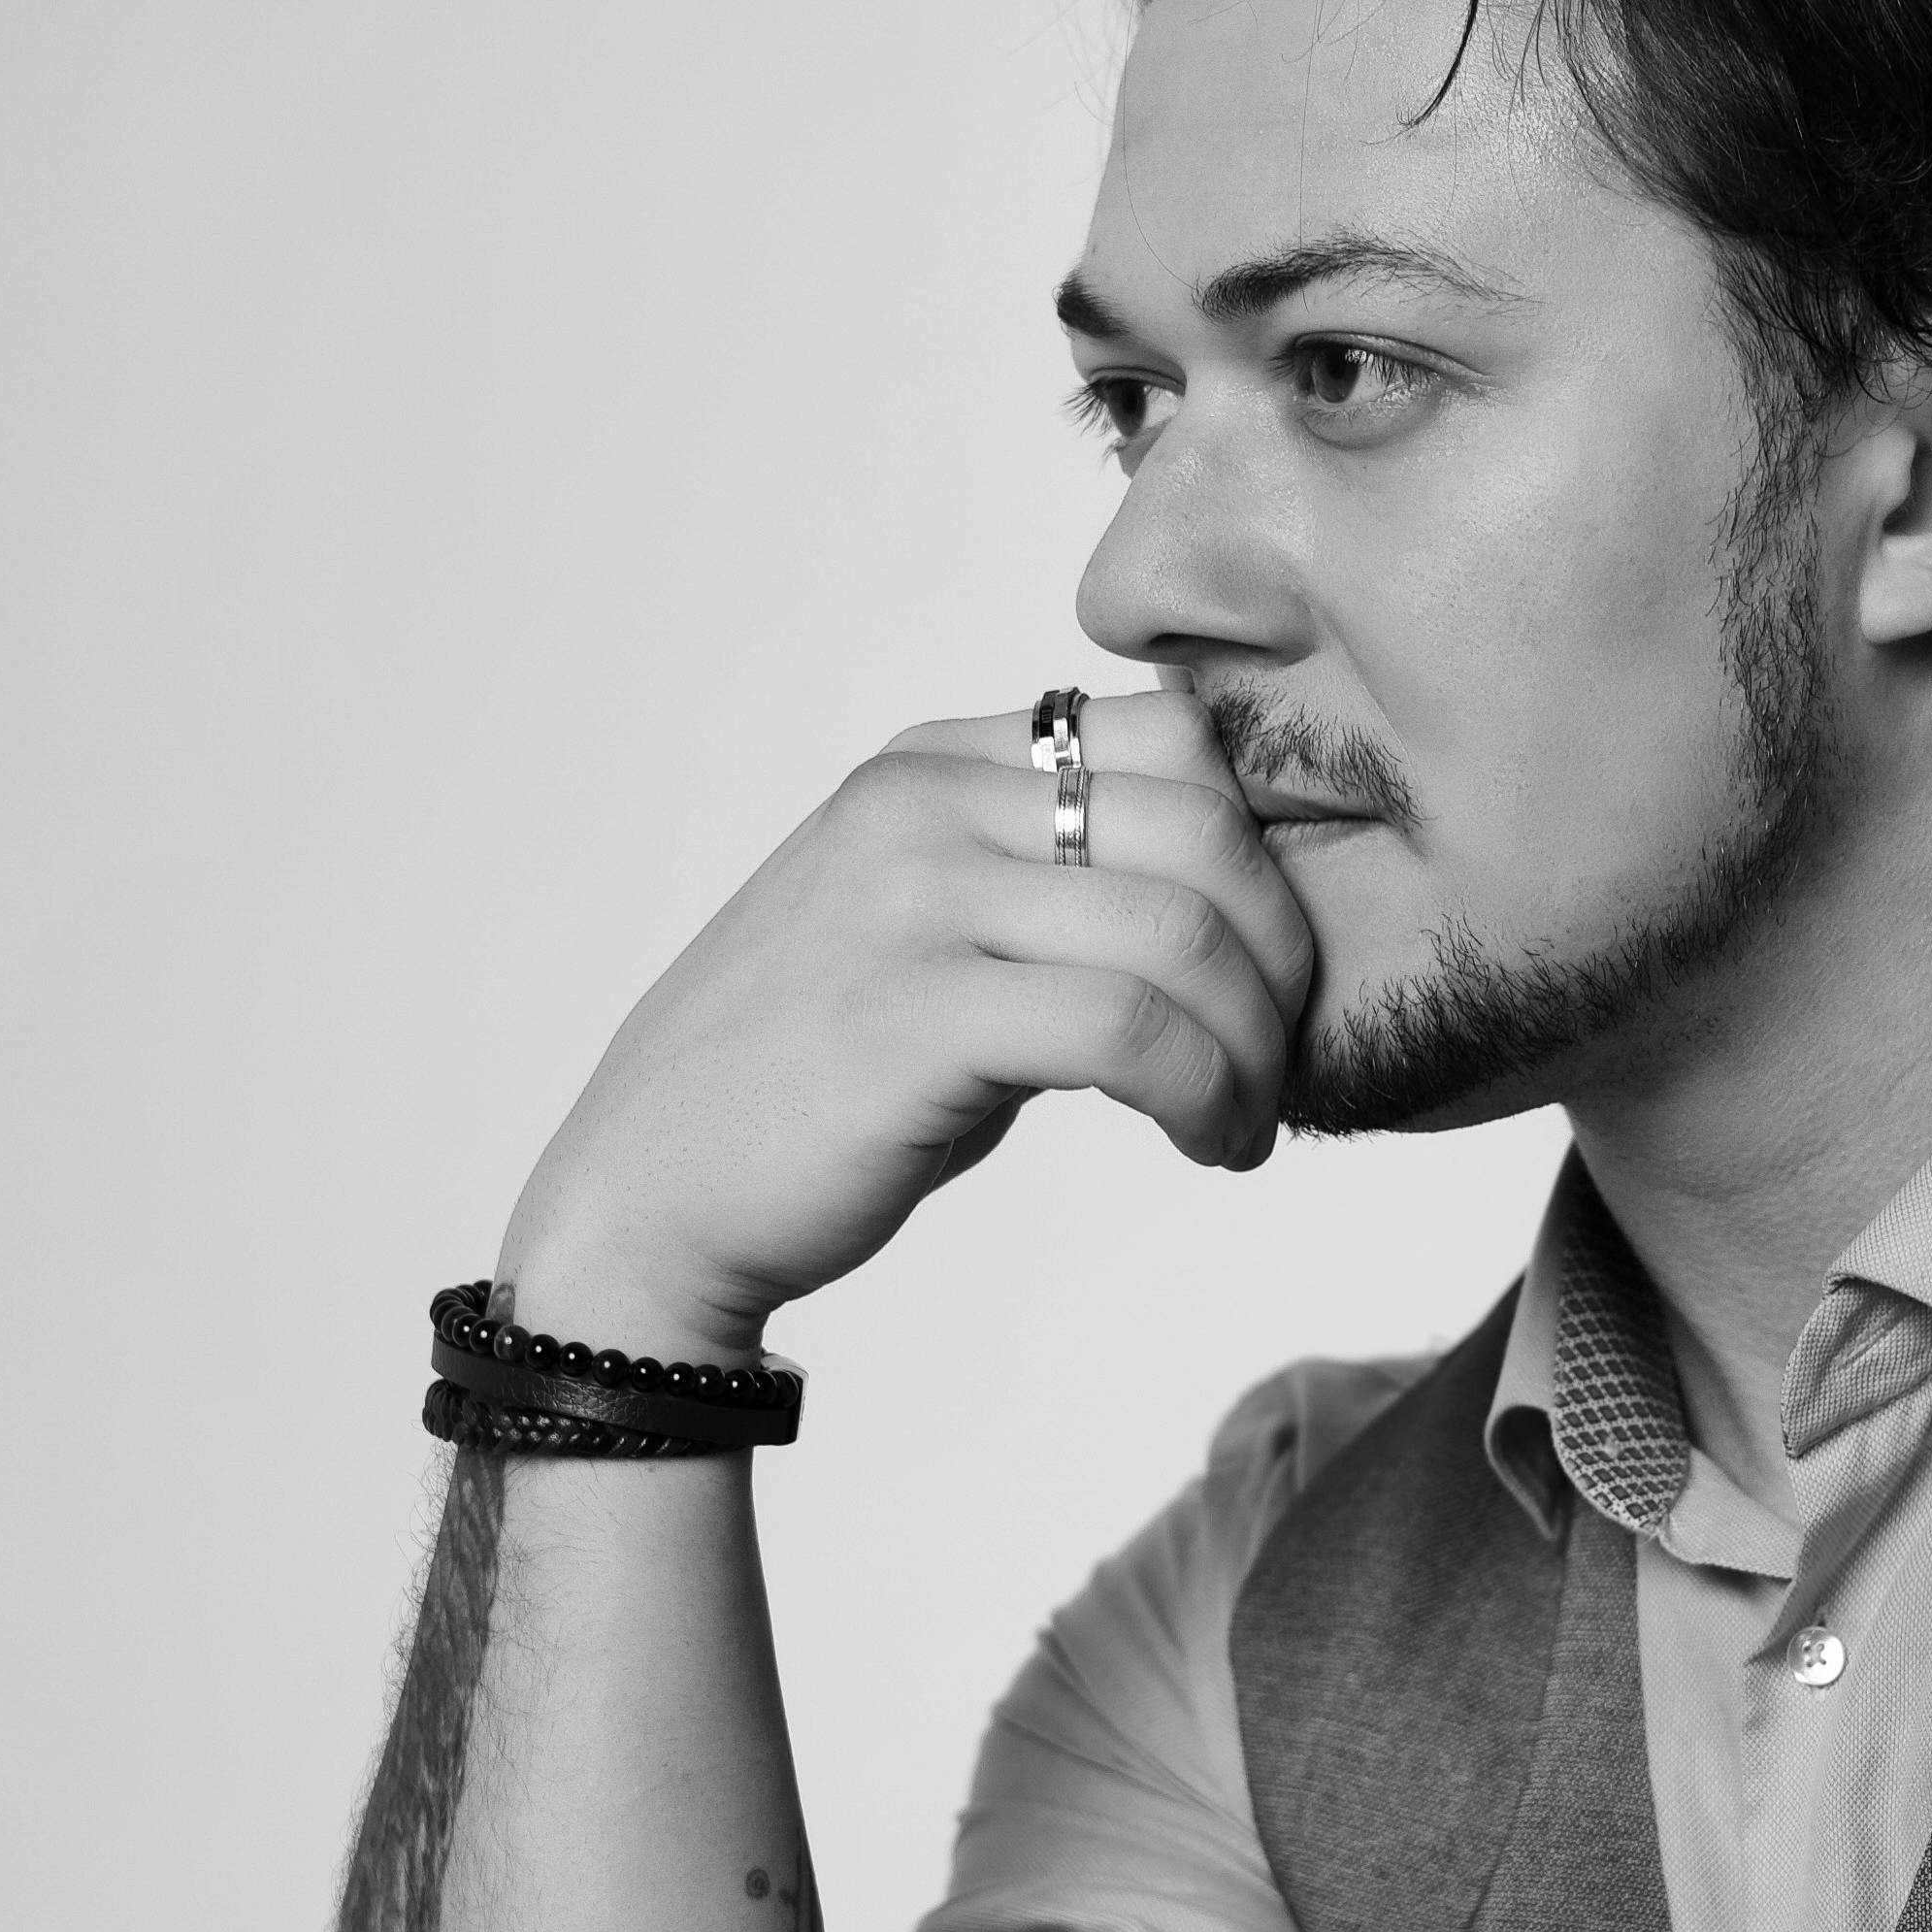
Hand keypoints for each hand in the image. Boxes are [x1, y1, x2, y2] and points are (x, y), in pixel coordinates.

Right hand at [501, 689, 1316, 1354]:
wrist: (649, 1196)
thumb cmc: (808, 1086)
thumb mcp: (928, 938)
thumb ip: (1047, 892)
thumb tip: (1229, 907)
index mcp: (930, 766)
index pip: (1171, 736)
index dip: (1258, 848)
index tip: (1266, 960)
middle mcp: (919, 804)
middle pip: (1202, 825)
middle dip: (1282, 954)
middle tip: (1281, 1055)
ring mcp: (908, 898)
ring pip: (1182, 930)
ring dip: (1254, 1044)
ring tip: (1243, 1121)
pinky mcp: (913, 1012)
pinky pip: (1129, 1027)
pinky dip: (1204, 1093)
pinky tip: (1204, 1141)